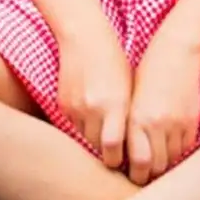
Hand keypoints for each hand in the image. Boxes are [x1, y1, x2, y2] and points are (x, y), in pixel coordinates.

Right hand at [55, 28, 133, 170]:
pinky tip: (92, 116)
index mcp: (115, 104)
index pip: (112, 148)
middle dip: (107, 154)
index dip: (117, 160)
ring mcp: (75, 107)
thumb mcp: (129, 87)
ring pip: (85, 139)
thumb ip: (129, 116)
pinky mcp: (63, 104)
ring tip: (106, 134)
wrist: (84, 36)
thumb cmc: (115, 60)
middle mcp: (93, 108)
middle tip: (118, 156)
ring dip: (95, 141)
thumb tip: (136, 145)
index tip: (126, 163)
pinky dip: (84, 127)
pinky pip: (75, 126)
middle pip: (98, 148)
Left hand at [125, 35, 199, 184]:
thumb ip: (129, 128)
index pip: (137, 162)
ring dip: (165, 164)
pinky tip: (172, 147)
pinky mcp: (192, 121)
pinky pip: (186, 149)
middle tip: (145, 175)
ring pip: (172, 161)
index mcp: (136, 119)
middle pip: (155, 167)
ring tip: (158, 161)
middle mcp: (156, 125)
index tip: (133, 175)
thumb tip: (125, 156)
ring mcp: (177, 124)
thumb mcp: (131, 100)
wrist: (176, 51)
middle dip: (149, 174)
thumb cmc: (147, 73)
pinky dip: (179, 152)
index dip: (136, 174)